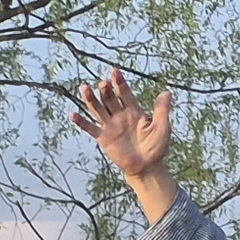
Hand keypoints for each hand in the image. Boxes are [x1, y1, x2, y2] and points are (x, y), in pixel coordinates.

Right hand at [70, 71, 177, 220]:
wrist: (147, 166)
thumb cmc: (156, 147)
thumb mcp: (162, 128)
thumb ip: (161, 111)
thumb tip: (166, 92)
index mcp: (134, 112)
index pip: (125, 94)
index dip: (120, 83)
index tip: (114, 72)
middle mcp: (120, 116)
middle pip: (110, 100)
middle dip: (106, 91)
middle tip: (102, 83)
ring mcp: (110, 126)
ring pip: (98, 110)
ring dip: (91, 100)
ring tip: (84, 88)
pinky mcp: (103, 138)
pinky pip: (90, 128)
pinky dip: (81, 122)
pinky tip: (73, 115)